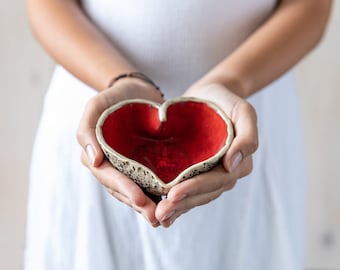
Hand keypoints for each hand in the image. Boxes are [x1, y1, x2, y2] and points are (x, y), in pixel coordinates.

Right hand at [77, 78, 163, 226]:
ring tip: (163, 218)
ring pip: (135, 191)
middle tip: (156, 217)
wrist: (136, 91)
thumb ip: (88, 131)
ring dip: (147, 206)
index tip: (141, 199)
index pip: (109, 177)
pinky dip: (156, 195)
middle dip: (138, 204)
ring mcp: (127, 167)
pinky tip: (169, 205)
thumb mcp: (96, 106)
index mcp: (97, 156)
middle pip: (122, 190)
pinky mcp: (143, 165)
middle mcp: (111, 165)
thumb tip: (93, 162)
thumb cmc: (114, 97)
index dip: (124, 189)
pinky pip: (148, 182)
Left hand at [155, 83, 257, 226]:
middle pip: (204, 193)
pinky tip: (160, 212)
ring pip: (195, 197)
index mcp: (239, 163)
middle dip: (182, 204)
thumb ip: (247, 137)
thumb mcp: (243, 112)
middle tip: (160, 213)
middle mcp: (225, 173)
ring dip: (177, 208)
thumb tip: (234, 163)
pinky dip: (176, 202)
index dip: (196, 188)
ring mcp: (210, 174)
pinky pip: (188, 190)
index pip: (217, 181)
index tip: (174, 193)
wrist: (211, 96)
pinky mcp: (196, 172)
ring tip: (157, 216)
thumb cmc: (227, 102)